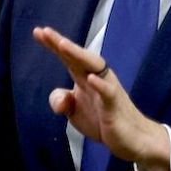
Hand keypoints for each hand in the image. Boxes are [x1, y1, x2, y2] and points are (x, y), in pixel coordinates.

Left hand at [33, 26, 170, 170]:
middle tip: (45, 32)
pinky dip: (100, 85)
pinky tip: (90, 79)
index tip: (38, 32)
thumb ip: (61, 102)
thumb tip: (60, 100)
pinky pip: (108, 93)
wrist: (132, 138)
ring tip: (63, 45)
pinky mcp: (115, 106)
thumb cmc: (103, 120)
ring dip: (78, 55)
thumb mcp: (74, 113)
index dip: (54, 45)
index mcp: (85, 78)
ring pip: (93, 67)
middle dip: (62, 44)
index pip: (68, 58)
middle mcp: (97, 78)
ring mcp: (107, 90)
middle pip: (78, 57)